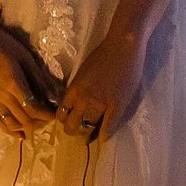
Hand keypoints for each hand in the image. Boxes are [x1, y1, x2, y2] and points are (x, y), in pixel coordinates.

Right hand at [0, 19, 60, 138]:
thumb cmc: (7, 46)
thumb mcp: (27, 58)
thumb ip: (40, 79)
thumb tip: (54, 96)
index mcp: (14, 83)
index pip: (33, 108)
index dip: (47, 114)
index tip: (56, 114)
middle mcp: (3, 95)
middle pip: (24, 118)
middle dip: (40, 121)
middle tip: (50, 117)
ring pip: (11, 123)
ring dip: (27, 127)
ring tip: (38, 123)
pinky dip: (10, 130)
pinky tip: (20, 135)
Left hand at [56, 20, 151, 143]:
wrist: (123, 47)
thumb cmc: (103, 55)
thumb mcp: (82, 72)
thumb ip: (77, 89)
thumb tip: (74, 102)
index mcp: (74, 89)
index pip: (62, 113)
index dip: (65, 121)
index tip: (69, 123)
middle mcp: (83, 99)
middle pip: (72, 125)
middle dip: (74, 131)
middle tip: (79, 132)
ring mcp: (100, 104)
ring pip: (87, 129)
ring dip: (87, 135)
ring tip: (89, 138)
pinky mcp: (117, 106)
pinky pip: (108, 127)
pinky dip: (104, 135)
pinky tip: (104, 138)